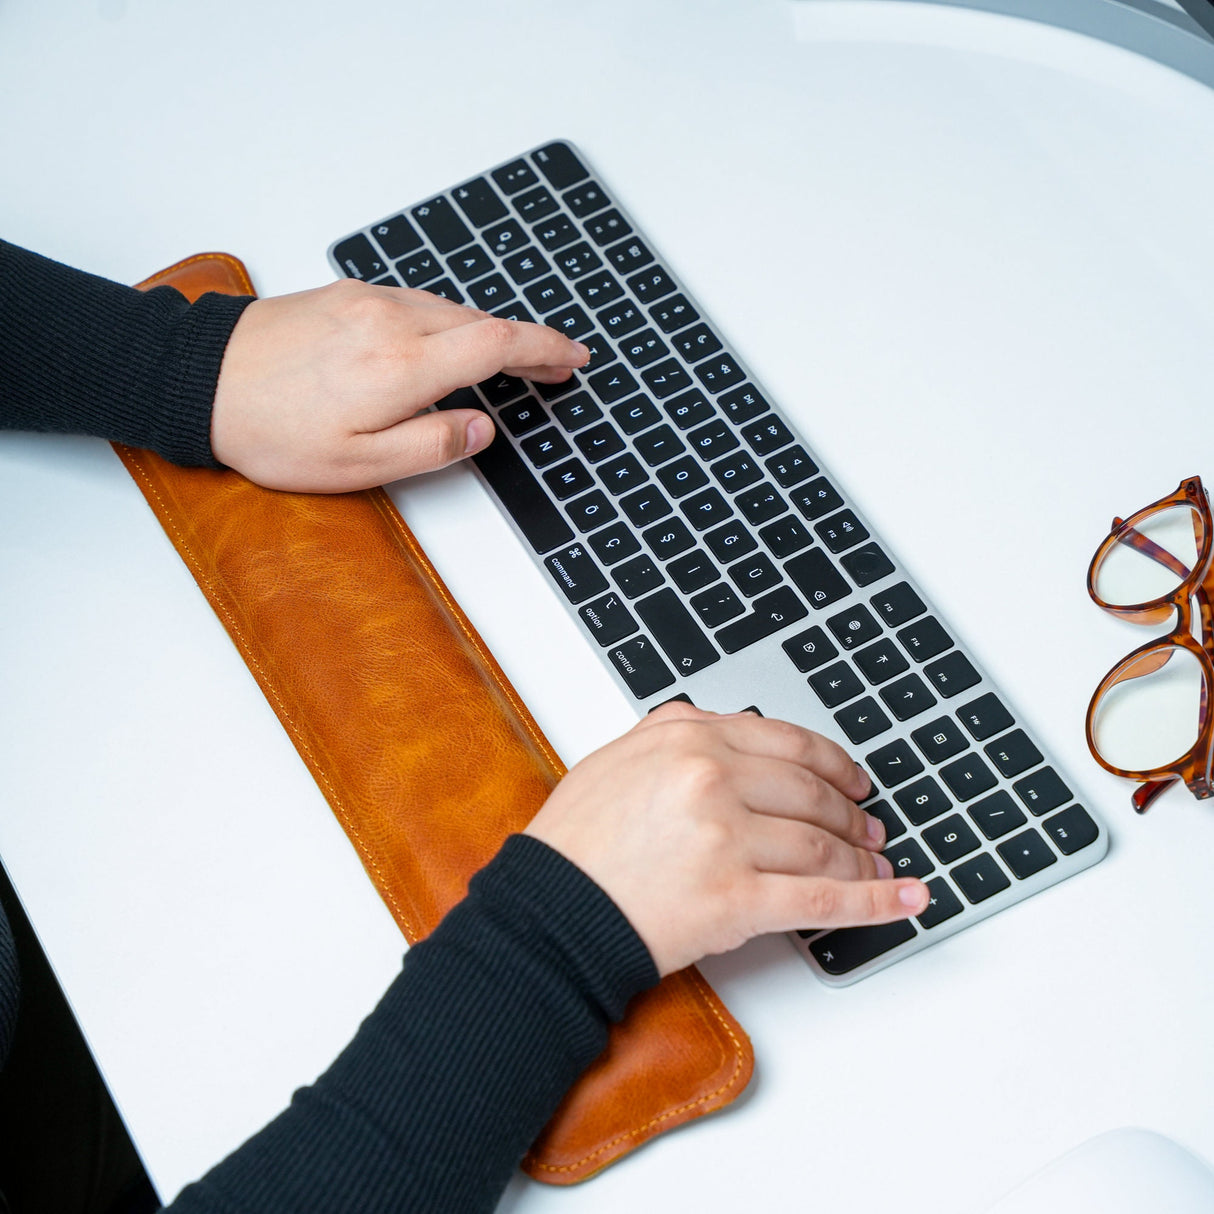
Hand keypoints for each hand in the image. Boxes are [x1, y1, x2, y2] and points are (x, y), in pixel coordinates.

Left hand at [210, 280, 588, 491]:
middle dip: (525, 344)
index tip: (574, 358)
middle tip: (552, 368)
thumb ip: (431, 445)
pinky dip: (447, 321)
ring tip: (507, 361)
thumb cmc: (271, 429)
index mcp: (405, 365)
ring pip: (450, 310)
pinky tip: (444, 342)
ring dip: (487, 332)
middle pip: (482, 322)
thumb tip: (482, 428)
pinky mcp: (344, 295)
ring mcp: (367, 301)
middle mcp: (393, 321)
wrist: (196, 379)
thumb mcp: (358, 464)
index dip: (546, 349)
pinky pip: (416, 302)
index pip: (499, 345)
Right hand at [525, 702, 929, 975]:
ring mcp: (726, 836)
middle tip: (870, 829)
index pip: (788, 743)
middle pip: (812, 793)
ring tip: (877, 867)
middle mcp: (711, 776)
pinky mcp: (736, 898)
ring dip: (862, 859)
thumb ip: (680, 738)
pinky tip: (902, 899)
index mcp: (687, 735)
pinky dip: (874, 901)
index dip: (834, 764)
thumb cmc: (575, 844)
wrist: (548, 910)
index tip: (853, 780)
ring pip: (823, 844)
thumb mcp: (620, 758)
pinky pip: (824, 899)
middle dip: (852, 815)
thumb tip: (740, 742)